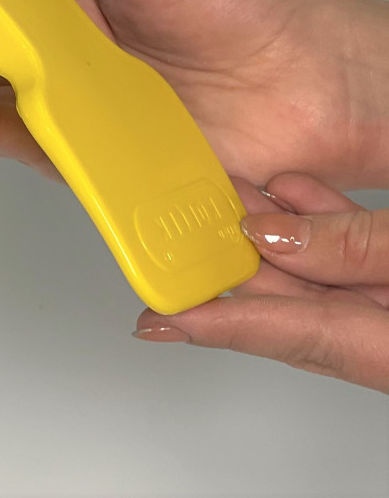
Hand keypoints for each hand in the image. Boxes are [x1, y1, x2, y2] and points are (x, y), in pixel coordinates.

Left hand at [134, 174, 388, 393]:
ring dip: (271, 229)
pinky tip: (287, 190)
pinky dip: (320, 217)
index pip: (291, 336)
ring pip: (318, 269)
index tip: (160, 318)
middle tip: (183, 232)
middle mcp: (386, 332)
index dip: (219, 325)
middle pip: (294, 303)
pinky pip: (353, 248)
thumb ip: (357, 247)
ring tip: (227, 197)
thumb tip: (279, 238)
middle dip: (234, 261)